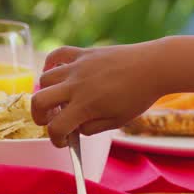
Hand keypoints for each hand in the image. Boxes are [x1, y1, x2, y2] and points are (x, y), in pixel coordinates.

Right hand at [29, 39, 171, 146]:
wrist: (155, 66)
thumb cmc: (139, 96)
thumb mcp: (118, 121)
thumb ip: (92, 127)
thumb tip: (76, 126)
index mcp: (85, 106)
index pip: (56, 128)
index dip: (56, 139)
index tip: (64, 140)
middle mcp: (76, 85)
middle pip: (38, 102)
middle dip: (39, 117)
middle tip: (50, 120)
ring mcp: (78, 66)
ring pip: (44, 79)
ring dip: (45, 92)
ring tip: (57, 98)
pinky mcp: (84, 53)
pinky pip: (57, 54)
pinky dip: (50, 64)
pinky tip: (57, 73)